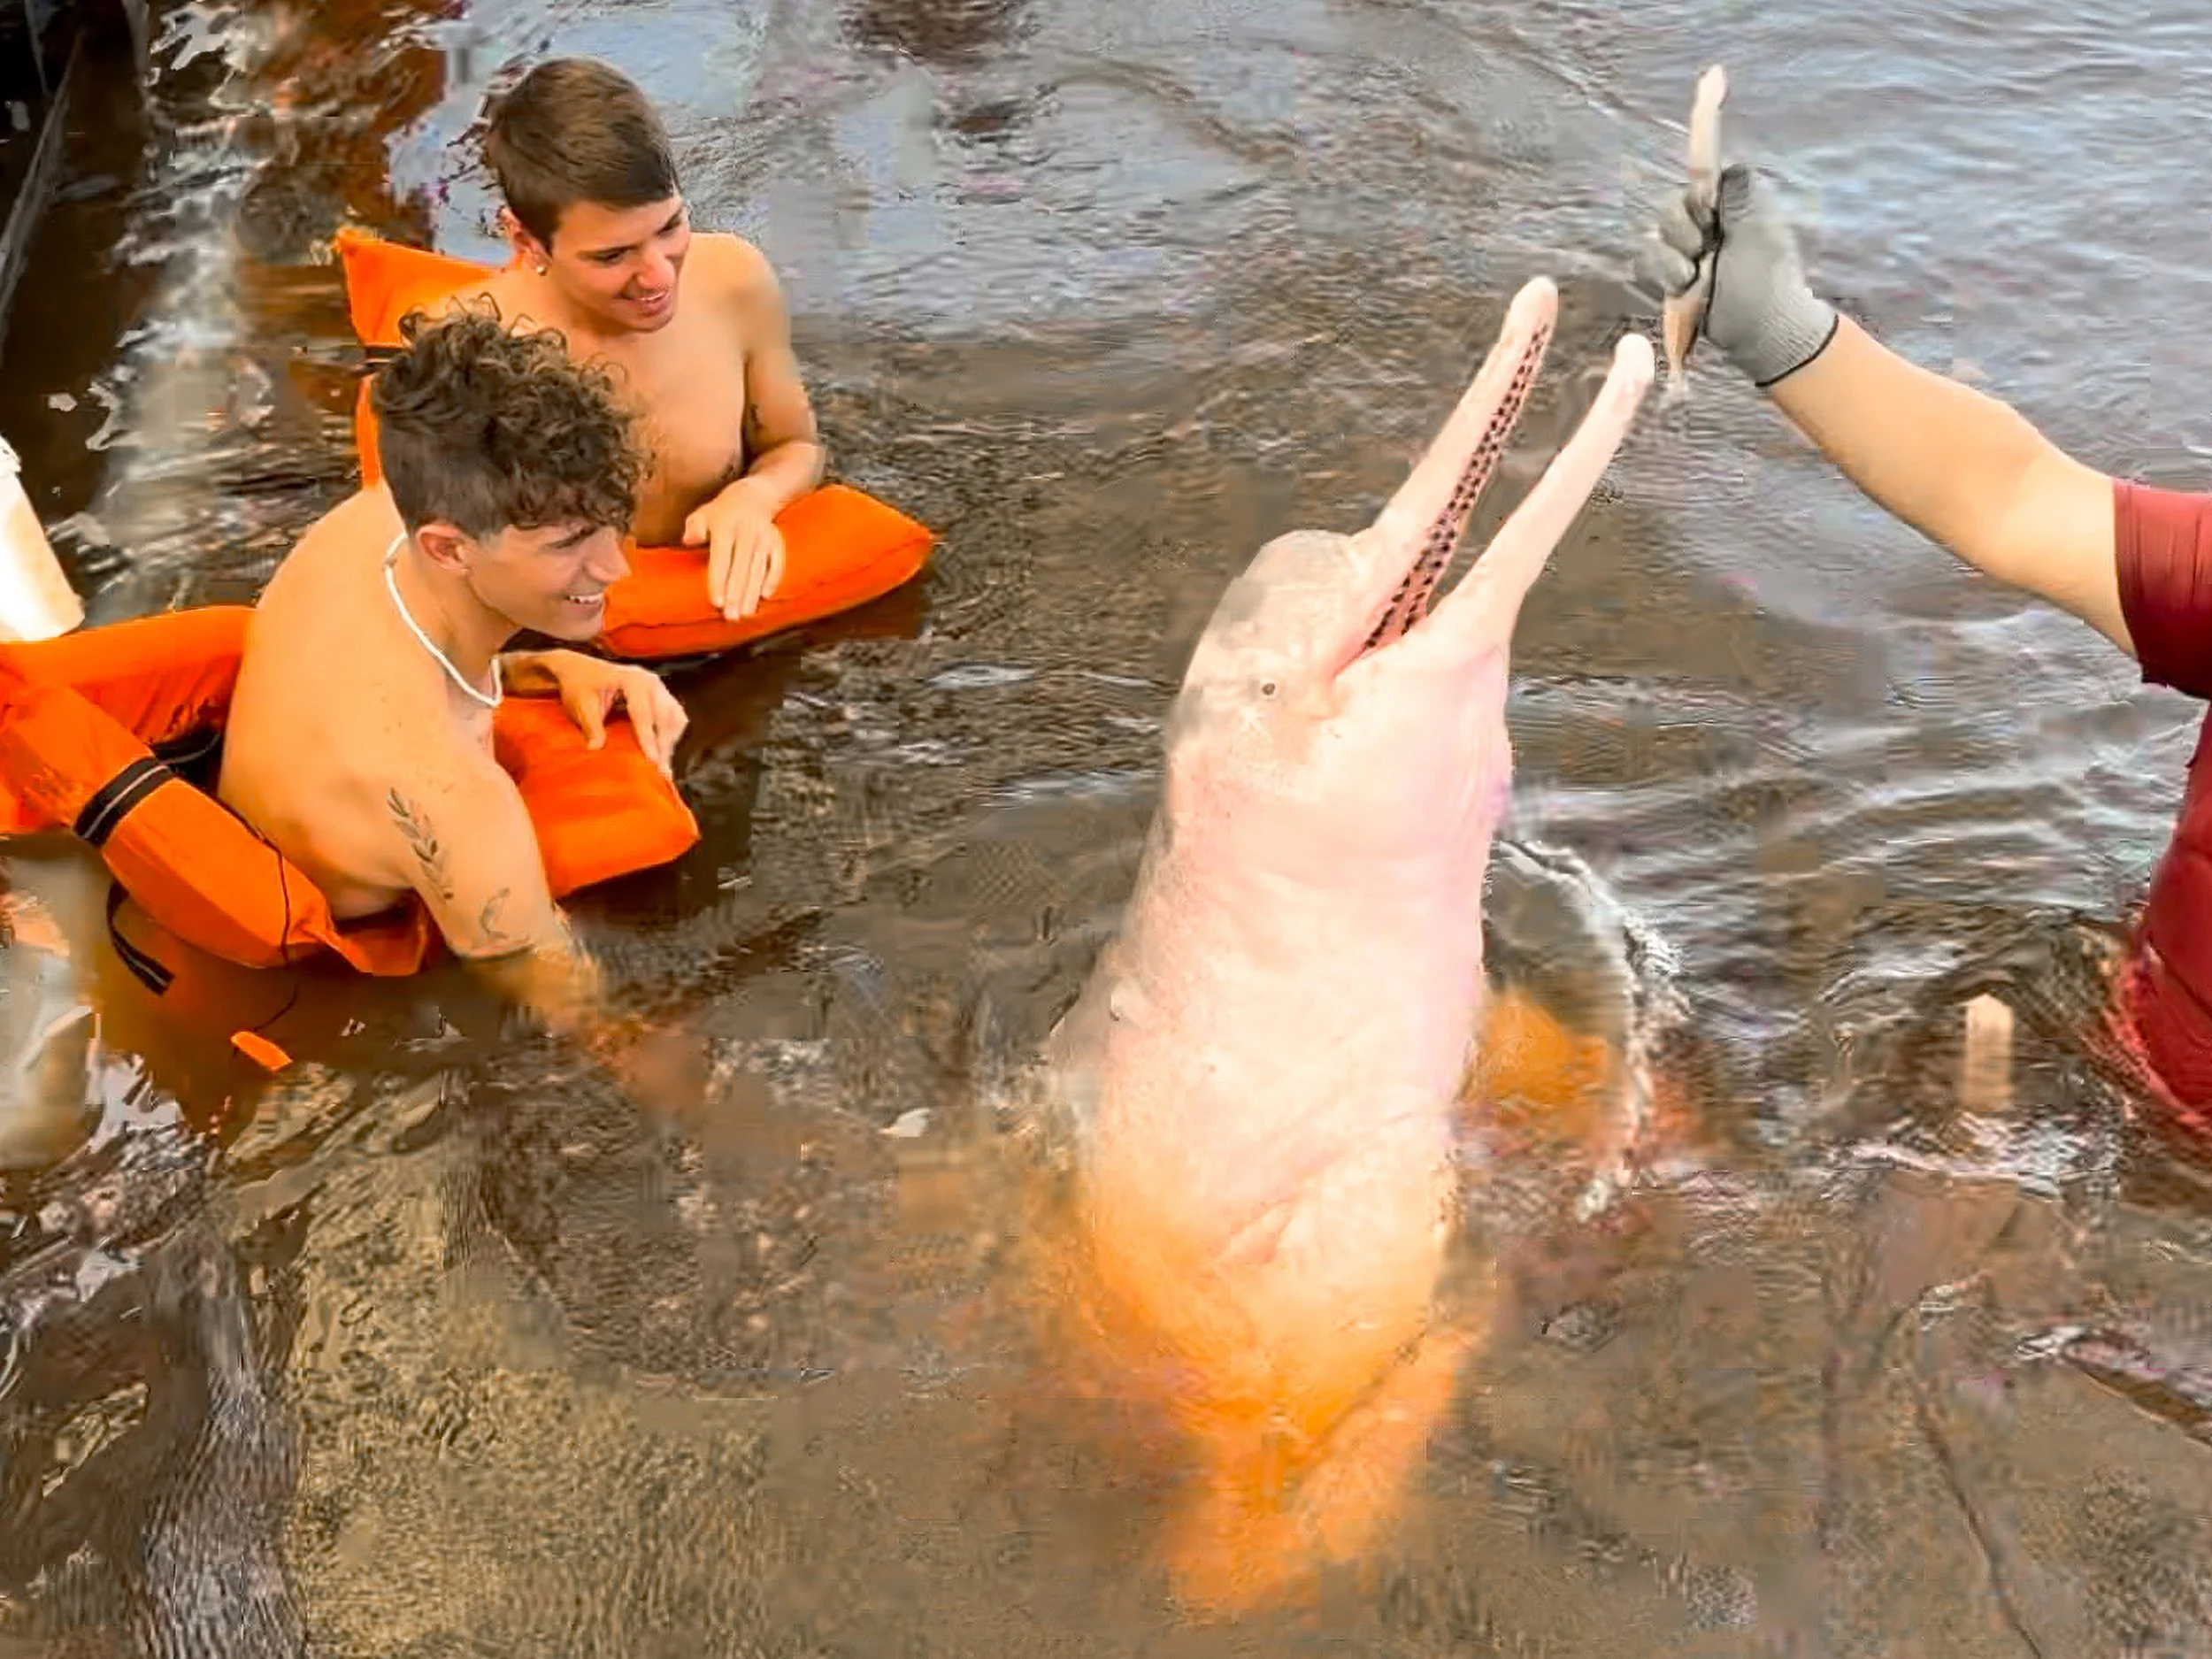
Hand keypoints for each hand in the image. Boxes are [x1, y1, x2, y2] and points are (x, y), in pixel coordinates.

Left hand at [538, 651, 688, 775]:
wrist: (579, 669)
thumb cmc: (579, 685)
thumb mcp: (581, 705)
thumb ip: (591, 726)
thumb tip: (596, 749)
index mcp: (632, 679)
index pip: (644, 713)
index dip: (648, 738)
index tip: (652, 761)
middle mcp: (650, 681)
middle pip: (665, 716)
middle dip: (664, 744)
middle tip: (662, 771)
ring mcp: (658, 687)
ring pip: (675, 717)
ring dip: (670, 741)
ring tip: (663, 765)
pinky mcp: (660, 695)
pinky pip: (674, 716)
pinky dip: (671, 734)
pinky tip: (663, 751)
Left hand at [683, 482, 786, 620]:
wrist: (753, 496)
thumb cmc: (721, 513)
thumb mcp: (703, 514)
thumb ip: (694, 527)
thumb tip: (688, 540)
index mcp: (726, 526)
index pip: (722, 559)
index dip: (719, 581)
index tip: (717, 602)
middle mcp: (747, 533)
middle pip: (742, 568)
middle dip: (737, 594)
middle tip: (731, 616)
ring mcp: (764, 537)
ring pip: (759, 569)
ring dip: (753, 592)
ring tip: (746, 614)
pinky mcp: (776, 542)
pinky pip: (777, 562)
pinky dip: (773, 578)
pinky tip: (766, 596)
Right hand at [1633, 161, 1838, 388]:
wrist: (1760, 330)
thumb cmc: (1766, 280)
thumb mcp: (1760, 233)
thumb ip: (1741, 198)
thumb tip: (1732, 164)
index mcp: (1731, 209)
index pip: (1699, 184)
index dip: (1697, 199)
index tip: (1709, 216)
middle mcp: (1707, 226)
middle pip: (1671, 208)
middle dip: (1681, 230)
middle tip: (1701, 249)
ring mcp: (1688, 253)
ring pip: (1656, 237)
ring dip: (1671, 258)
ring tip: (1692, 277)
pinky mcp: (1673, 278)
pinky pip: (1648, 263)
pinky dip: (1661, 274)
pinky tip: (1681, 287)